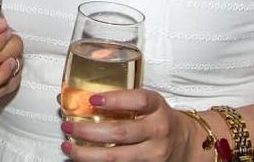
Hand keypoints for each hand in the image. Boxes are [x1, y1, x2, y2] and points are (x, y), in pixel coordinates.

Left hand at [60, 89, 195, 160]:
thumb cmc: (158, 118)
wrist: (186, 143)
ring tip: (68, 146)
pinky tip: (83, 159)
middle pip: (121, 132)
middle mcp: (158, 131)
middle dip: (88, 131)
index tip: (92, 99)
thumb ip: (119, 99)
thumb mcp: (148, 103)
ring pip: (116, 157)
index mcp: (157, 108)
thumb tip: (72, 96)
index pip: (139, 100)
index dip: (115, 100)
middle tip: (67, 125)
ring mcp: (153, 154)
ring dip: (87, 154)